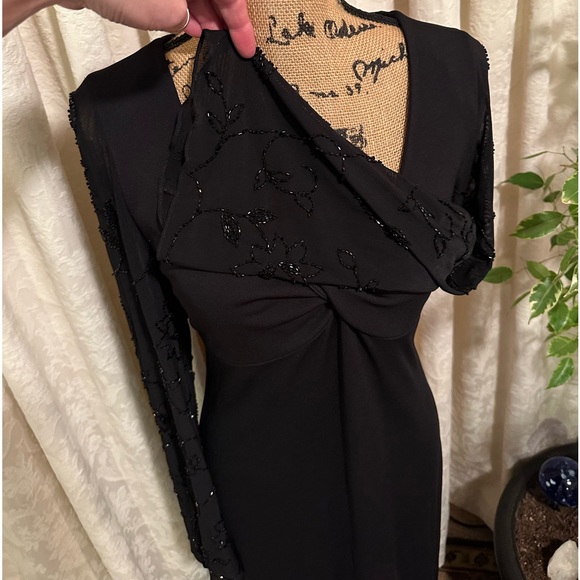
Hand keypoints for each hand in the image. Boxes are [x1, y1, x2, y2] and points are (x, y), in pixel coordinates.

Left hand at [57, 0, 255, 56]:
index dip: (239, 22)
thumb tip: (189, 20)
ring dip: (202, 11)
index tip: (246, 46)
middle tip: (231, 42)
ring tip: (209, 36)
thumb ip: (185, 17)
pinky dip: (182, 4)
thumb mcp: (165, 9)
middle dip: (221, 14)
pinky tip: (187, 24)